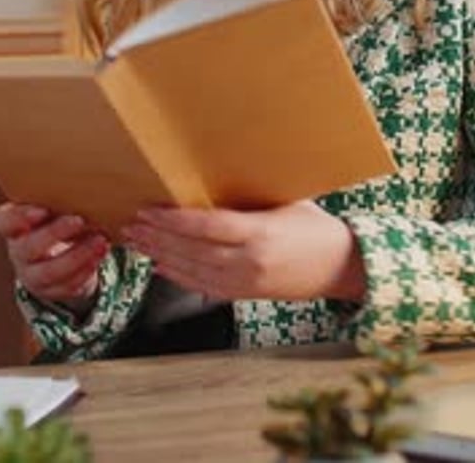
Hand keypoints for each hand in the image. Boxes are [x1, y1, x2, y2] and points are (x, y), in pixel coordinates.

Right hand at [0, 202, 109, 313]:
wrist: (62, 252)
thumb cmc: (58, 219)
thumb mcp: (55, 208)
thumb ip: (62, 202)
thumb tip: (88, 194)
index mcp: (15, 225)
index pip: (5, 222)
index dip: (20, 217)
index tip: (42, 210)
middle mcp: (19, 251)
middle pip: (28, 247)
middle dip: (55, 234)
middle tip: (80, 220)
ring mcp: (32, 274)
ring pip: (49, 271)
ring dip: (78, 256)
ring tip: (101, 241)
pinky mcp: (51, 290)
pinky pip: (66, 285)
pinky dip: (86, 270)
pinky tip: (99, 255)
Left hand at [121, 201, 365, 301]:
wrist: (341, 266)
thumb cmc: (316, 226)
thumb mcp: (285, 201)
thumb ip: (248, 198)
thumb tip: (211, 179)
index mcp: (260, 233)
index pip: (207, 227)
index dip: (174, 220)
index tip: (150, 210)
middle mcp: (250, 262)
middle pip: (193, 250)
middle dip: (158, 237)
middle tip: (132, 224)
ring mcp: (247, 283)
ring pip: (193, 270)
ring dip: (161, 255)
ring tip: (138, 242)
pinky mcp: (246, 295)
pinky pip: (204, 286)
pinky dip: (179, 275)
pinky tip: (161, 265)